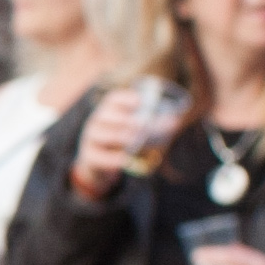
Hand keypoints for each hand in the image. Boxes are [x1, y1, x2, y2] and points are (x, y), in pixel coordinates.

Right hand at [71, 84, 169, 198]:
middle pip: (107, 116)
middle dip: (125, 120)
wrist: (98, 165)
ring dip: (119, 137)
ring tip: (134, 140)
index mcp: (108, 111)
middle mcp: (96, 122)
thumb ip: (151, 126)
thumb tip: (175, 122)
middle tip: (142, 125)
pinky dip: (113, 158)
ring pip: (102, 135)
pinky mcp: (89, 157)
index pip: (113, 99)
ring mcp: (90, 139)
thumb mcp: (132, 131)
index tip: (140, 102)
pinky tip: (124, 159)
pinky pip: (100, 157)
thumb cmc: (121, 143)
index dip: (126, 99)